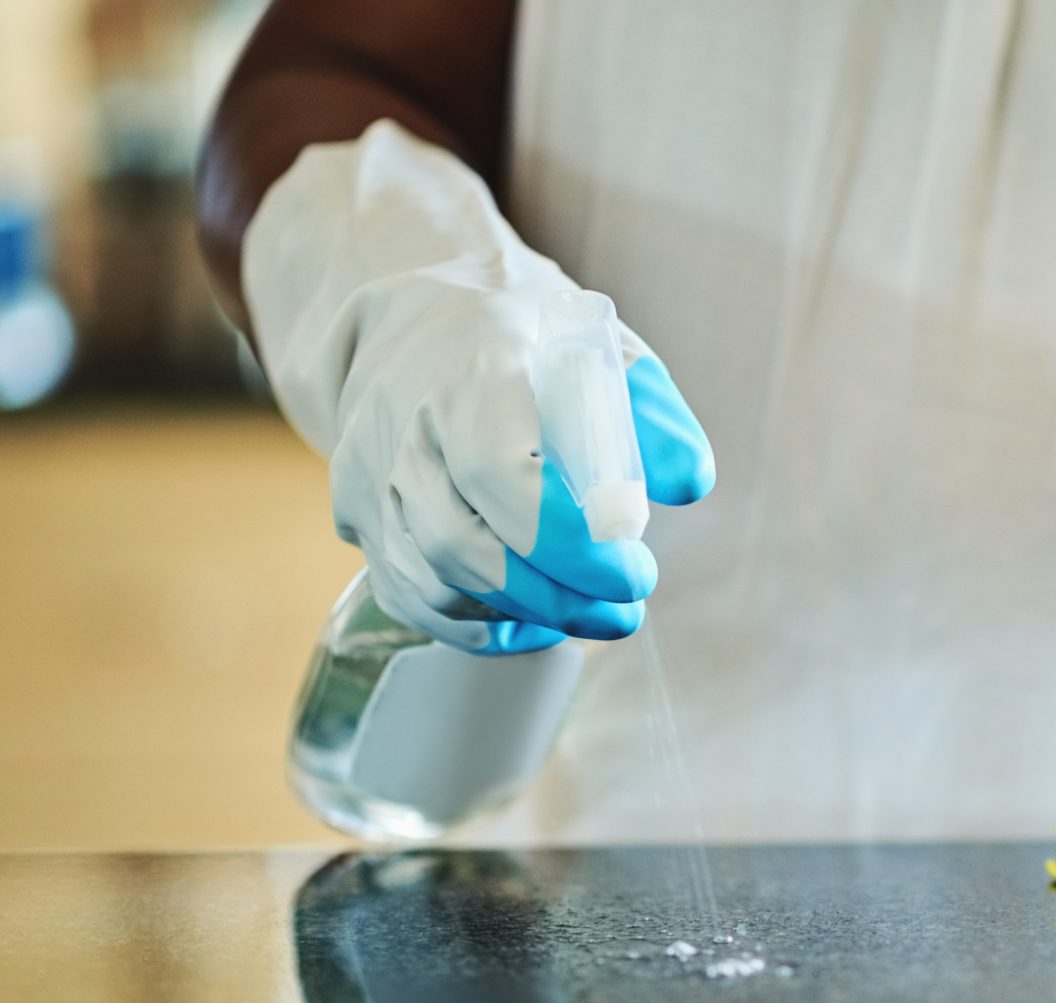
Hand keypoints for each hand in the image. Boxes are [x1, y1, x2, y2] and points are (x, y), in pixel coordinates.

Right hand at [244, 120, 714, 654]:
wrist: (416, 320)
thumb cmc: (526, 341)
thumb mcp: (602, 348)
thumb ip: (652, 413)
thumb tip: (687, 484)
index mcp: (471, 374)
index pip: (500, 474)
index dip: (567, 542)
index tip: (635, 570)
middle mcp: (405, 429)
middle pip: (464, 545)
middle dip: (556, 596)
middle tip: (626, 608)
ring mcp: (373, 478)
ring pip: (435, 580)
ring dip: (523, 614)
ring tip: (596, 614)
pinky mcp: (362, 518)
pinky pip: (412, 596)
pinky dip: (477, 624)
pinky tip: (535, 620)